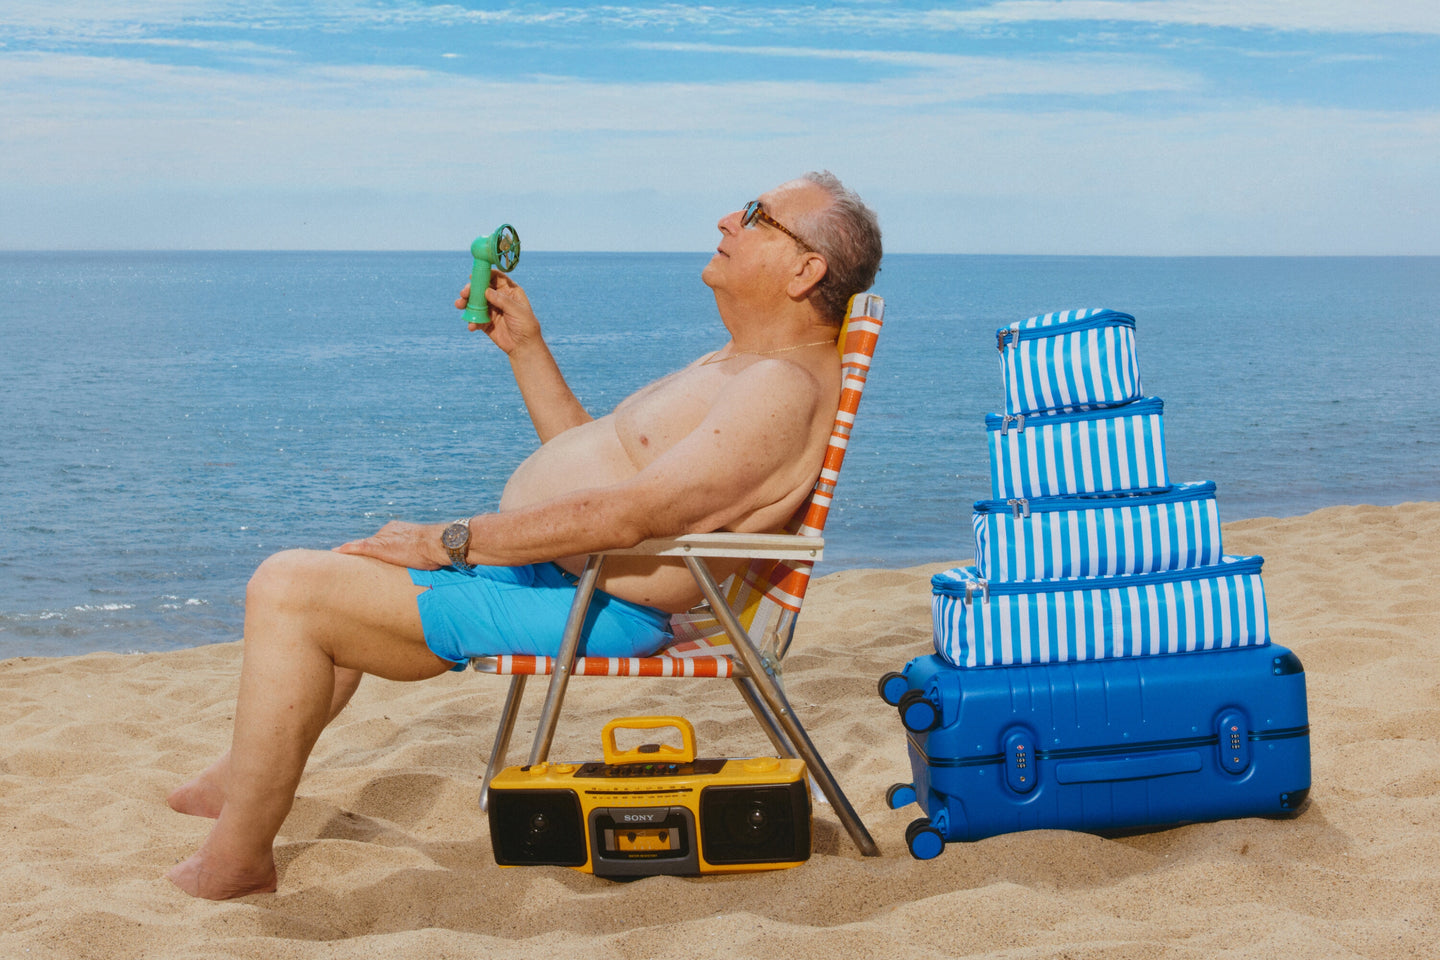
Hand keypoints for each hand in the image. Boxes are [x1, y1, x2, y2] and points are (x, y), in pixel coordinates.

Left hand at [334, 520, 448, 568]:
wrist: (436, 543)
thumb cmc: (436, 549)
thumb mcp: (427, 551)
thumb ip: (422, 554)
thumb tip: (430, 563)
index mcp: (398, 530)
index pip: (383, 539)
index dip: (379, 548)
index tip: (377, 554)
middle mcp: (387, 531)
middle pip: (371, 542)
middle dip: (363, 550)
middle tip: (351, 557)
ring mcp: (382, 538)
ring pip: (362, 545)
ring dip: (351, 551)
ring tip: (338, 555)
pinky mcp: (378, 547)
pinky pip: (358, 547)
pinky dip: (347, 549)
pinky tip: (336, 552)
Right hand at [456, 271, 542, 352]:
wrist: (523, 347)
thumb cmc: (526, 326)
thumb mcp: (517, 311)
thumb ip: (502, 300)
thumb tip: (486, 290)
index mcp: (510, 292)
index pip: (496, 278)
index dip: (485, 274)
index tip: (474, 275)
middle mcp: (499, 298)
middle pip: (482, 289)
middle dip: (471, 289)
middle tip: (464, 293)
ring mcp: (491, 310)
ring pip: (475, 302)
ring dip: (466, 302)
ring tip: (459, 305)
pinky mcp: (485, 322)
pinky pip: (475, 318)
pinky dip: (471, 320)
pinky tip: (472, 326)